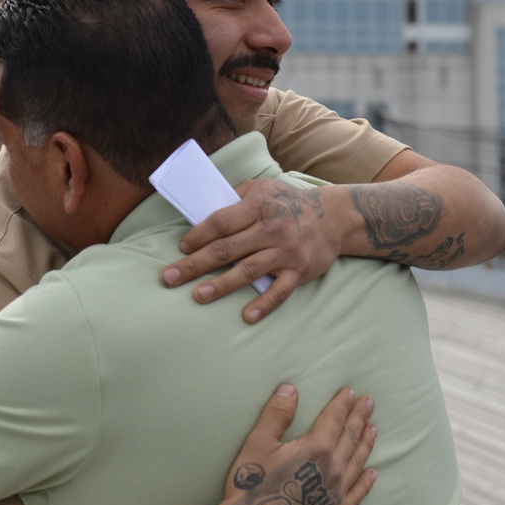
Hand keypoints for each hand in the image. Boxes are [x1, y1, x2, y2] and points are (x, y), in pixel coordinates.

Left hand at [161, 180, 345, 322]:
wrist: (335, 217)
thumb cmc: (289, 202)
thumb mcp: (263, 189)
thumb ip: (235, 199)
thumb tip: (203, 215)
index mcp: (258, 205)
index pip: (221, 221)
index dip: (198, 235)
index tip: (182, 247)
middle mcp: (272, 228)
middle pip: (226, 248)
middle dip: (195, 264)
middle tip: (169, 278)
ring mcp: (286, 251)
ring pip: (248, 270)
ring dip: (221, 285)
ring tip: (198, 296)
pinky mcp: (299, 270)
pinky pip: (279, 290)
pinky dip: (264, 303)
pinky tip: (247, 316)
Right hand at [213, 385, 376, 504]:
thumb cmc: (252, 486)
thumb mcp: (258, 443)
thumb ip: (277, 414)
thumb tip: (290, 389)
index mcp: (316, 449)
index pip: (334, 420)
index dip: (342, 404)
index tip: (350, 392)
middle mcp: (332, 469)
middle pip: (350, 437)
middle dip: (359, 417)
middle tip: (369, 403)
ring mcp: (336, 493)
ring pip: (357, 462)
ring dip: (366, 443)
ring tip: (373, 428)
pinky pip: (357, 494)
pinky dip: (366, 482)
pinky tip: (372, 473)